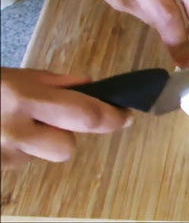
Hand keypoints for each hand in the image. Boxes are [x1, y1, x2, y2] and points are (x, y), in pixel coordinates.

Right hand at [1, 67, 131, 168]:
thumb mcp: (16, 77)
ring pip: (44, 157)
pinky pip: (23, 162)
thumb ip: (54, 83)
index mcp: (24, 99)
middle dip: (66, 134)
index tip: (125, 117)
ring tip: (17, 125)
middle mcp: (15, 131)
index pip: (85, 115)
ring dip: (40, 144)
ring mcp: (4, 155)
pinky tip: (6, 135)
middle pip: (67, 147)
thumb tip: (90, 87)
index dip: (111, 118)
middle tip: (49, 119)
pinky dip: (22, 150)